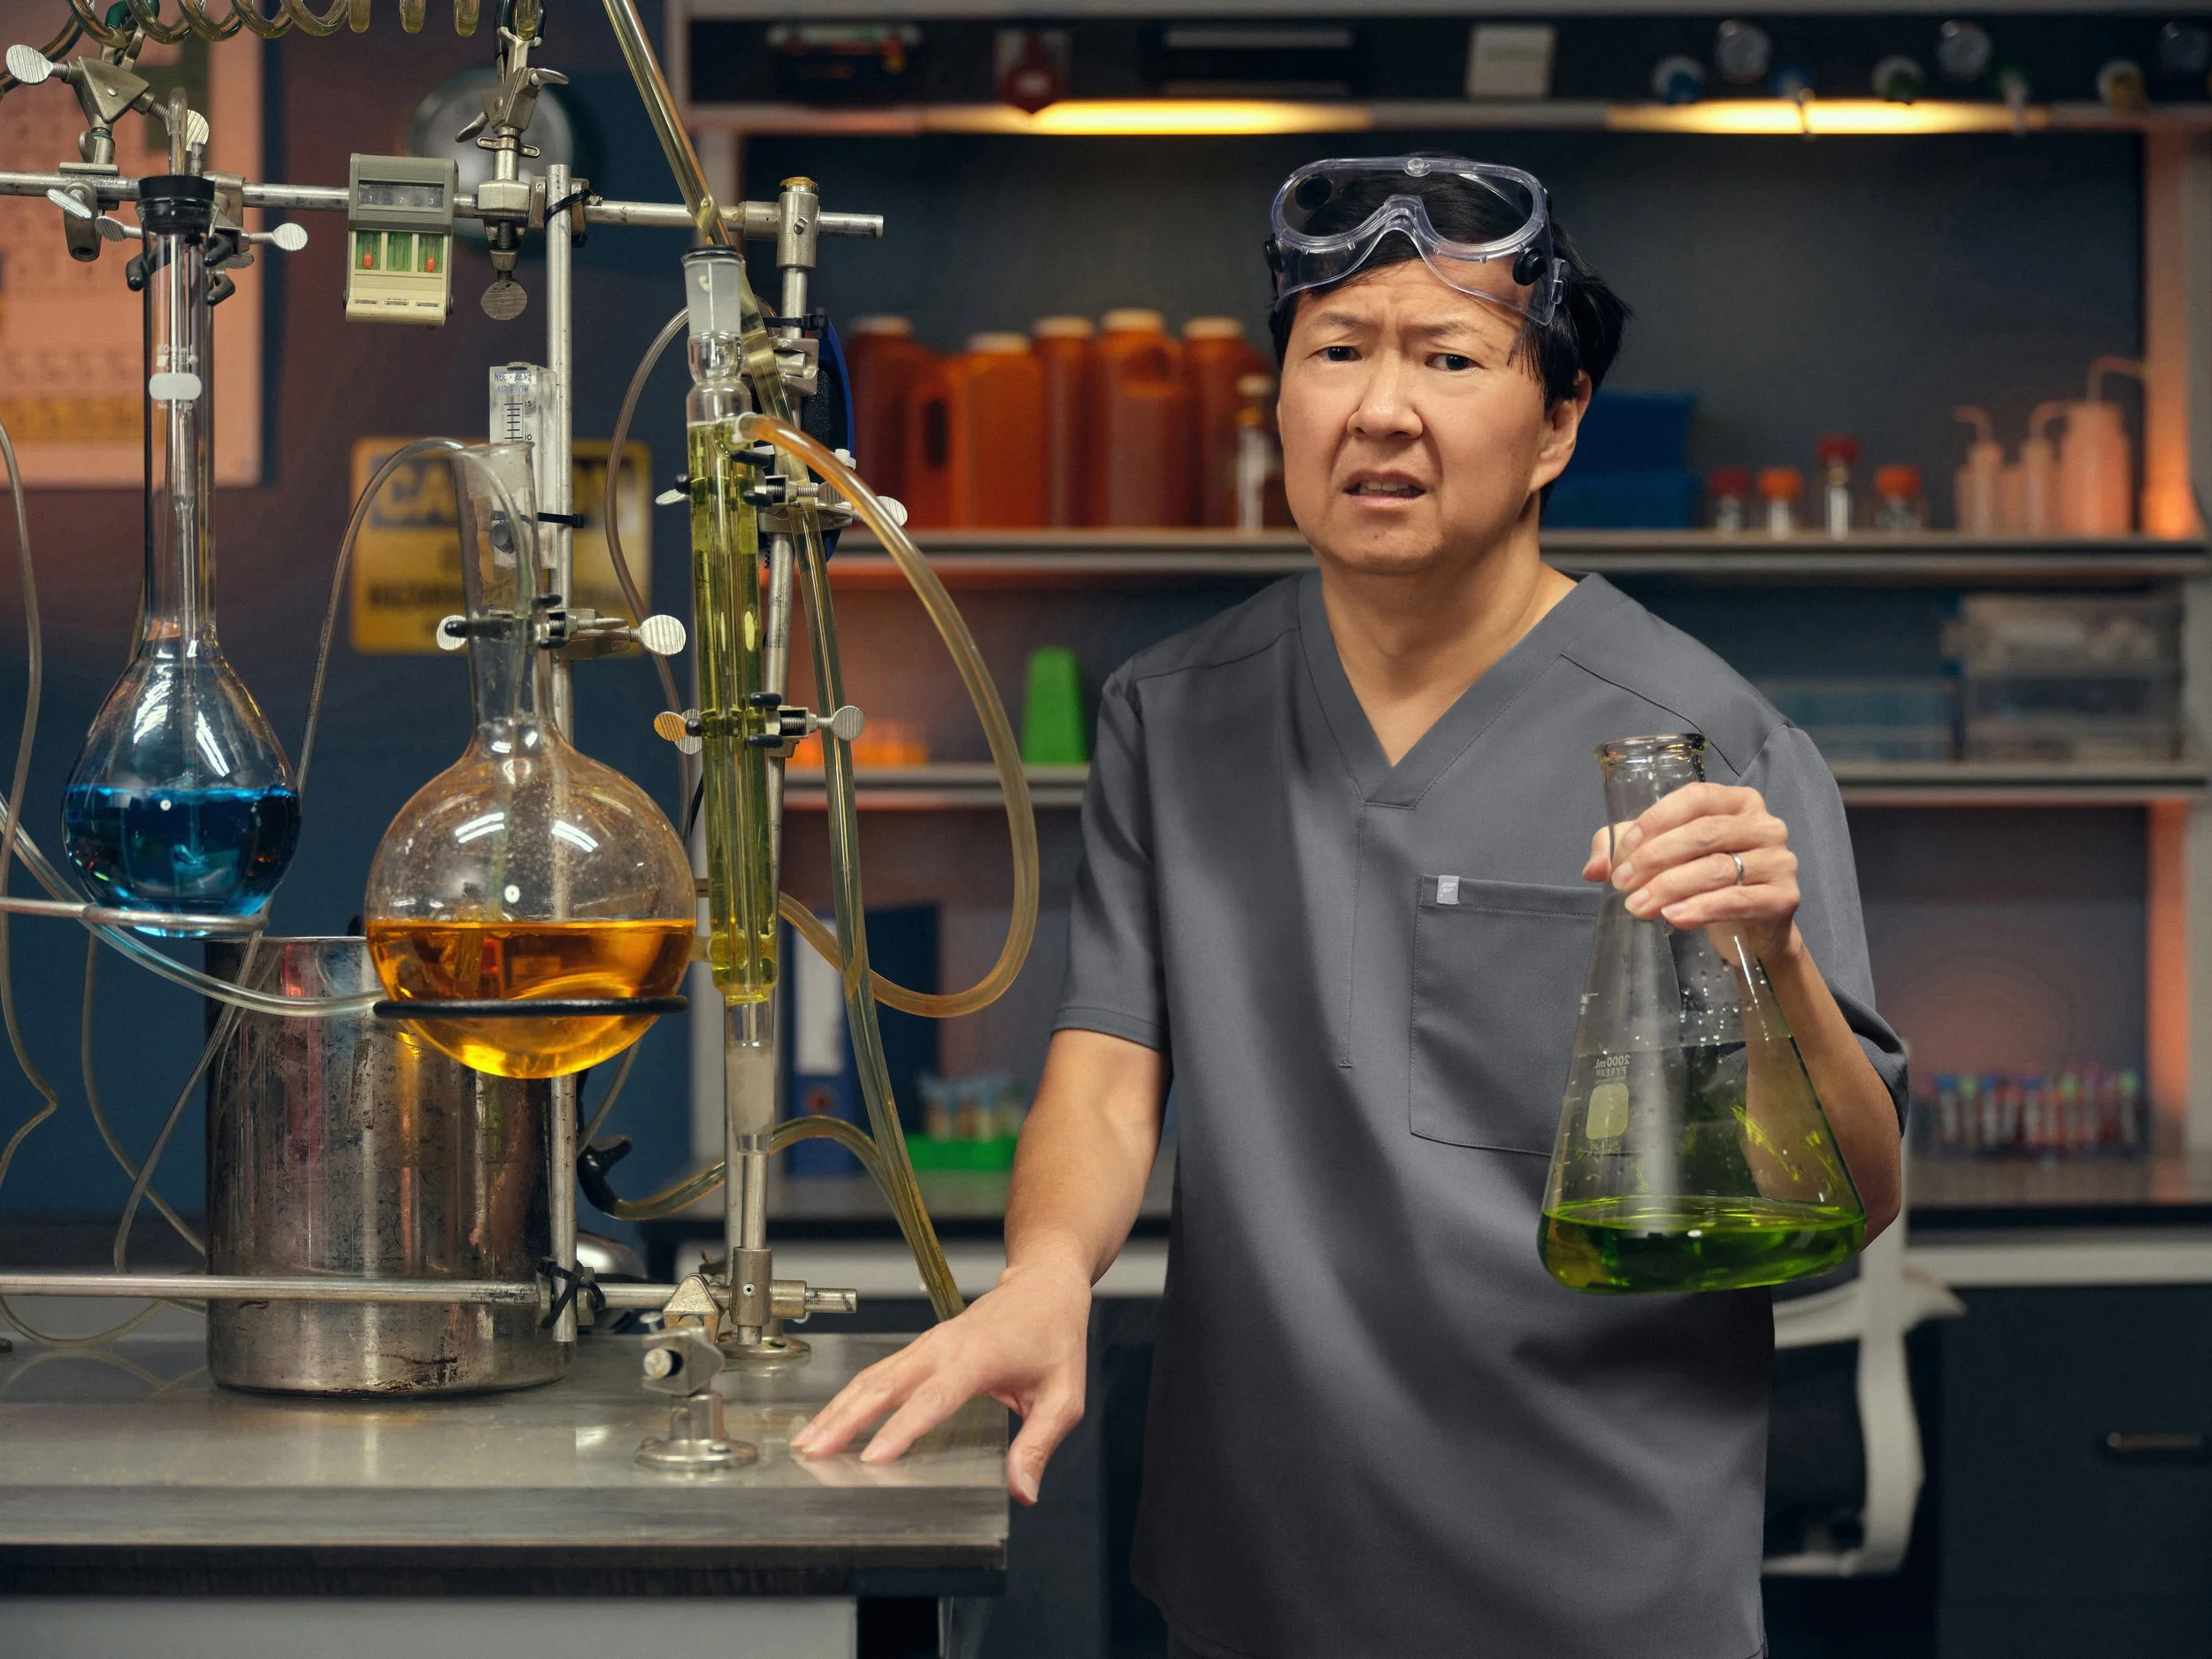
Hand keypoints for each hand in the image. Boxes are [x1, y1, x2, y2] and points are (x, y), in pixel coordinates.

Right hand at [788, 1259, 1091, 1505]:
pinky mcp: (920, 1348)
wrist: (1044, 1285)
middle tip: (813, 1453)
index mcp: (980, 1357)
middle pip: (885, 1384)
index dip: (902, 1429)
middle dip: (846, 1419)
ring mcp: (928, 1344)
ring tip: (806, 1443)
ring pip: (873, 1376)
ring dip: (837, 1408)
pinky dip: (850, 1397)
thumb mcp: (1064, 1395)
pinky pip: (879, 1372)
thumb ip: (1039, 1443)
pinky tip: (830, 1420)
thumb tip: (1023, 1489)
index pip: (934, 1398)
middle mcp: (945, 1346)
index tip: (874, 1458)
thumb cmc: (1055, 1335)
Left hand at [1582, 781, 1800, 962]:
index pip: (1696, 797)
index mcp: (1737, 802)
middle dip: (1655, 858)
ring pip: (1716, 868)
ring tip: (1637, 906)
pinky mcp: (1784, 897)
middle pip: (1704, 834)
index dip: (1658, 818)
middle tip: (1623, 883)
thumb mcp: (1663, 859)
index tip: (1625, 847)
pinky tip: (1673, 917)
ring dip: (1669, 887)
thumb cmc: (1705, 882)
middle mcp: (1765, 825)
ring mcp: (1780, 860)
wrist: (1751, 930)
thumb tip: (1593, 868)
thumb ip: (1625, 852)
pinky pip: (1737, 900)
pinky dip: (1700, 909)